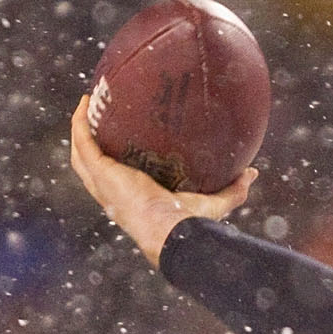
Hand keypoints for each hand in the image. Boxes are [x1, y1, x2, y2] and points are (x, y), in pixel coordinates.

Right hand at [66, 95, 258, 266]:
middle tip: (97, 116)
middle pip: (91, 164)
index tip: (122, 137)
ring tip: (86, 105)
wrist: (171, 231)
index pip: (118, 177)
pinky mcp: (100, 171)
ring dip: (80, 129)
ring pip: (81, 153)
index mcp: (132, 197)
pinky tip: (85, 103)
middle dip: (90, 140)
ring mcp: (103, 182)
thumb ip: (233, 189)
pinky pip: (84, 142)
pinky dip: (80, 123)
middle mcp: (112, 191)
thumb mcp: (213, 202)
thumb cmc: (188, 223)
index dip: (115, 159)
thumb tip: (252, 173)